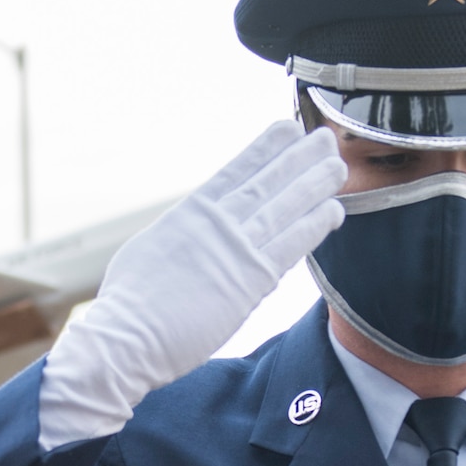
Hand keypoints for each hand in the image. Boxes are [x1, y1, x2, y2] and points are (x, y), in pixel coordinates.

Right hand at [39, 122, 346, 446]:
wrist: (127, 337)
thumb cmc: (130, 305)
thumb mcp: (151, 250)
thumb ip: (180, 237)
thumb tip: (189, 231)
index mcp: (190, 213)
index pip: (235, 170)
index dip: (265, 148)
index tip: (287, 128)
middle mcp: (216, 223)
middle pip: (266, 181)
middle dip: (298, 156)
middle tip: (324, 137)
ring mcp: (235, 249)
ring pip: (284, 205)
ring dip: (315, 183)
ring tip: (337, 163)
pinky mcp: (251, 280)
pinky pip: (292, 245)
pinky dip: (315, 225)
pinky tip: (334, 210)